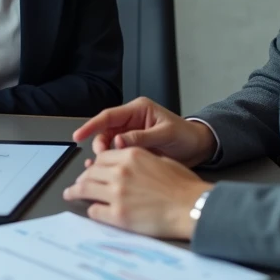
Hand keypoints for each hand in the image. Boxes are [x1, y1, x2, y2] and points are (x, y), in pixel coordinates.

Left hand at [63, 147, 212, 239]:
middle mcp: (120, 172)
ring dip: (75, 191)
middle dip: (82, 178)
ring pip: (85, 189)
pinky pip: (95, 211)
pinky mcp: (118, 215)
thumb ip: (138, 159)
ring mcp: (116, 194)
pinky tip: (93, 211)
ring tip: (70, 194)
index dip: (94, 165)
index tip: (91, 170)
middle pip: (90, 172)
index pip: (102, 158)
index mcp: (131, 155)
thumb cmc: (183, 186)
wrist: (192, 207)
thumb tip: (125, 163)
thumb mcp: (160, 160)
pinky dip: (92, 210)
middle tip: (78, 183)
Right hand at [72, 97, 215, 166]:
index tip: (79, 135)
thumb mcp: (165, 134)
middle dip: (99, 143)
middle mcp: (132, 121)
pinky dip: (112, 161)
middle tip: (99, 157)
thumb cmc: (186, 136)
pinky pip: (118, 152)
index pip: (109, 116)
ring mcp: (132, 134)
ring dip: (104, 154)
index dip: (92, 125)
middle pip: (106, 130)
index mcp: (138, 110)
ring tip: (101, 165)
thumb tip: (118, 141)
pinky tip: (107, 169)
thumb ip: (141, 137)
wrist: (200, 148)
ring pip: (109, 143)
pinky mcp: (135, 147)